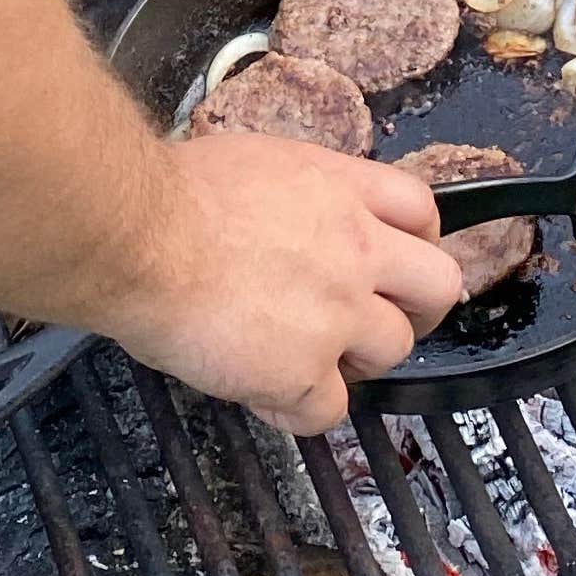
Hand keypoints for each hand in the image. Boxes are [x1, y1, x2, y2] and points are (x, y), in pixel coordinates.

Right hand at [107, 136, 466, 433]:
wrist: (137, 237)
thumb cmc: (169, 196)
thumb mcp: (253, 164)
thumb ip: (294, 196)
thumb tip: (291, 216)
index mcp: (340, 190)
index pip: (421, 211)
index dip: (417, 241)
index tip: (397, 261)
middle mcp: (355, 249)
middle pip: (438, 284)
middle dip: (416, 309)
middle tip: (378, 322)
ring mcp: (337, 313)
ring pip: (393, 350)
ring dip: (356, 360)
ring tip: (307, 359)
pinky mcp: (304, 371)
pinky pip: (330, 411)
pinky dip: (301, 409)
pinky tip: (266, 394)